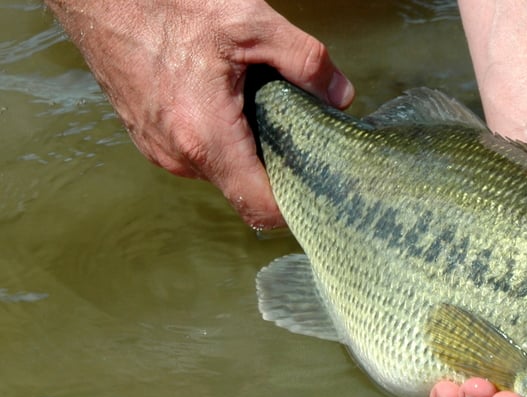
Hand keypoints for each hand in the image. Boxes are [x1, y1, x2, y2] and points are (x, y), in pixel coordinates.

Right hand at [45, 0, 353, 228]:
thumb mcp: (252, 24)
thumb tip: (340, 94)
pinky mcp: (149, 137)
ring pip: (221, 171)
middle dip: (277, 169)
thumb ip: (305, 61)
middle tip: (303, 137)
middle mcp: (179, 156)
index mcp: (206, 138)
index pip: (261, 208)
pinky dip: (220, 139)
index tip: (321, 192)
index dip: (297, 208)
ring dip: (247, 151)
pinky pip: (196, 154)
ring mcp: (159, 149)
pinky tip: (228, 103)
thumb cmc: (165, 5)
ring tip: (260, 109)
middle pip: (245, 190)